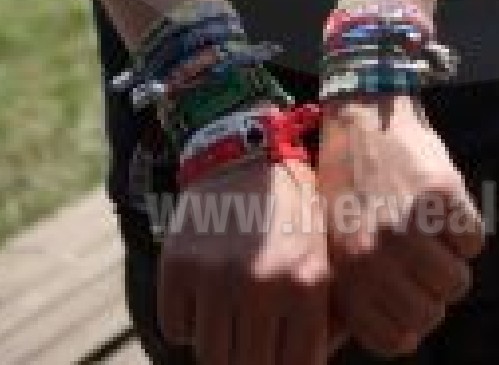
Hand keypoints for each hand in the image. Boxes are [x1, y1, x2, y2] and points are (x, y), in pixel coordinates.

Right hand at [158, 157, 331, 364]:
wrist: (247, 156)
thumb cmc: (292, 216)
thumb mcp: (321, 260)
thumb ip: (322, 319)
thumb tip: (309, 363)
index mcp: (306, 285)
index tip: (276, 352)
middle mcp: (262, 283)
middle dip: (250, 357)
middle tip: (250, 337)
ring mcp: (216, 275)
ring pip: (209, 356)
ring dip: (217, 343)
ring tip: (228, 315)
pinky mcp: (178, 265)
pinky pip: (176, 329)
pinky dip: (186, 321)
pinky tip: (202, 294)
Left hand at [319, 95, 484, 357]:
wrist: (361, 116)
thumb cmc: (347, 184)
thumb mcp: (334, 244)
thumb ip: (359, 293)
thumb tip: (401, 337)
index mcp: (348, 272)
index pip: (396, 339)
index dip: (411, 325)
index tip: (411, 303)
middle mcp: (377, 253)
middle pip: (432, 312)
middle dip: (434, 294)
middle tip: (426, 265)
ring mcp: (410, 224)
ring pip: (457, 282)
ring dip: (453, 263)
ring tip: (434, 236)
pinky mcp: (441, 195)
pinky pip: (473, 241)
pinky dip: (466, 230)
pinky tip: (444, 210)